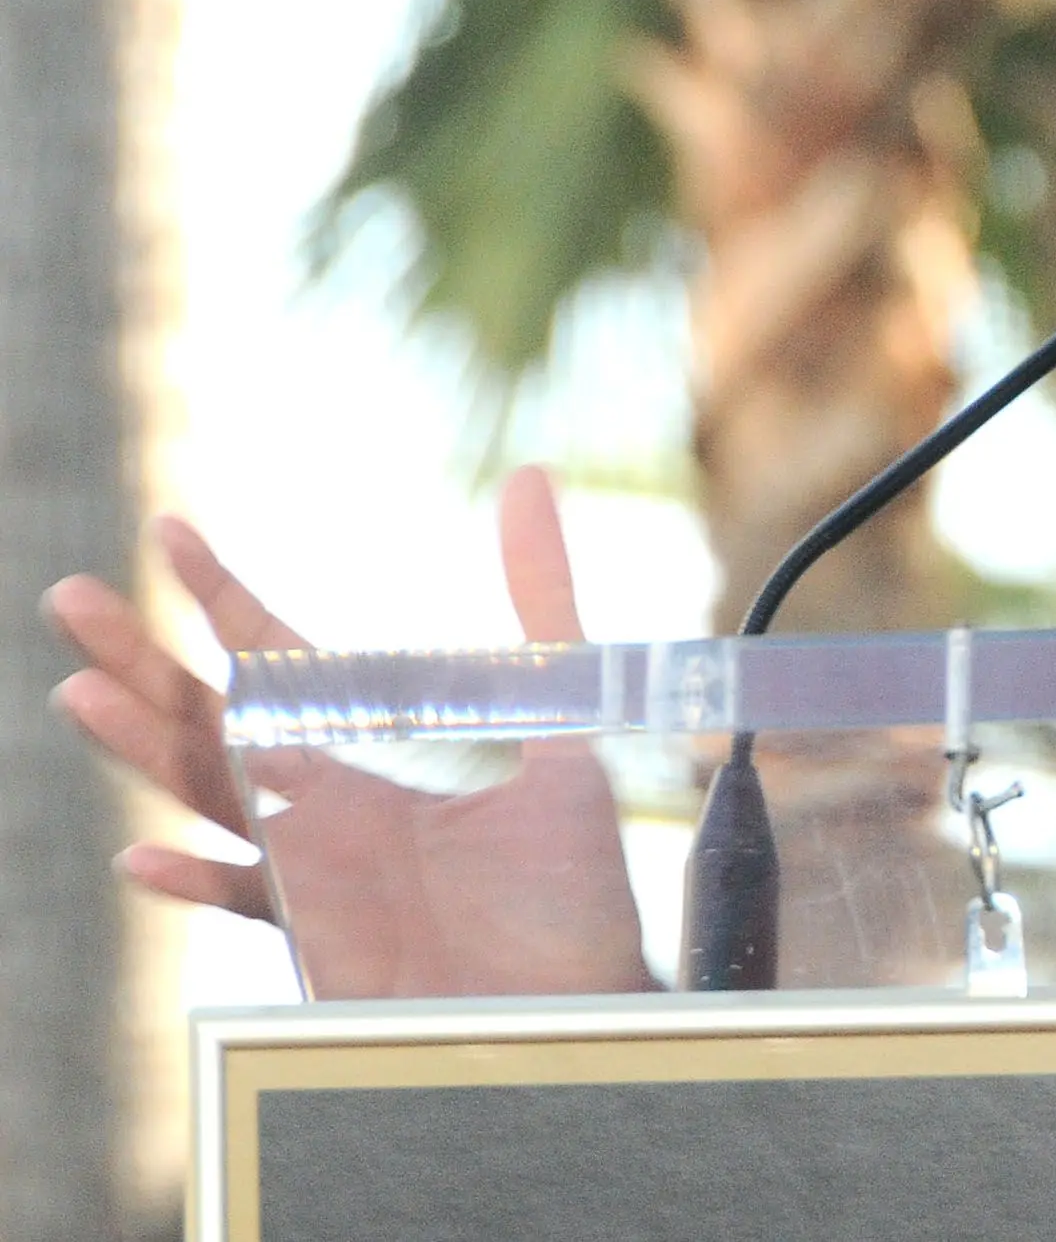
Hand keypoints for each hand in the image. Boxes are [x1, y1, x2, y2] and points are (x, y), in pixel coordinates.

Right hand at [44, 469, 651, 997]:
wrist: (576, 990)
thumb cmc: (565, 857)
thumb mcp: (561, 705)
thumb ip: (540, 595)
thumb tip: (526, 477)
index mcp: (372, 729)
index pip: (277, 647)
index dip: (221, 592)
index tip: (168, 527)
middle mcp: (328, 786)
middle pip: (209, 710)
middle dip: (140, 657)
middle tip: (68, 599)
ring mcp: (312, 857)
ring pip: (205, 789)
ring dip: (144, 745)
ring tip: (79, 691)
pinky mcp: (317, 927)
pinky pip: (245, 899)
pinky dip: (196, 880)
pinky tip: (144, 857)